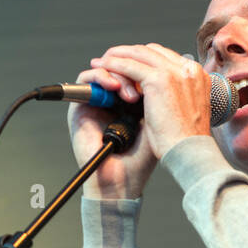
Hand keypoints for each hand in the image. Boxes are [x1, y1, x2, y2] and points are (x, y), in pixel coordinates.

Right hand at [68, 65, 156, 199]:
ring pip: (104, 69)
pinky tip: (115, 86)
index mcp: (130, 102)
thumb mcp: (155, 121)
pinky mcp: (80, 107)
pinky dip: (100, 77)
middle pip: (120, 67)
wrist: (123, 180)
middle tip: (144, 89)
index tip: (158, 78)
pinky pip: (86, 79)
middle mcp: (112, 100)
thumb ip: (156, 95)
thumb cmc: (141, 159)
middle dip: (133, 71)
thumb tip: (167, 69)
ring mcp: (96, 102)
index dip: (145, 69)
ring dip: (119, 74)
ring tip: (132, 94)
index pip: (135, 71)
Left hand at [88, 43, 211, 159]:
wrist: (190, 153)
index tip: (131, 62)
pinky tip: (103, 68)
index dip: (145, 58)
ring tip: (103, 62)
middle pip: (152, 50)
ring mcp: (173, 72)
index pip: (166, 57)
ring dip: (118, 55)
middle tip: (112, 58)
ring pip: (138, 54)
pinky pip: (129, 65)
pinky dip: (114, 65)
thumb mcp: (186, 111)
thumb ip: (176, 95)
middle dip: (129, 53)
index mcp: (197, 76)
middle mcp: (188, 69)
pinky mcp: (158, 80)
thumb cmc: (186, 141)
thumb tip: (156, 94)